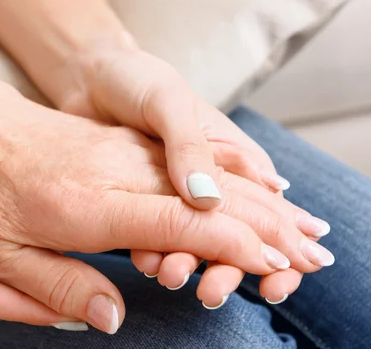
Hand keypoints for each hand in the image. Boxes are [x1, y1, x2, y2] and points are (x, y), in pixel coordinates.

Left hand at [0, 65, 325, 332]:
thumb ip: (57, 287)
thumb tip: (114, 318)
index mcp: (86, 206)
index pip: (178, 225)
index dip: (229, 246)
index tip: (270, 265)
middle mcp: (114, 173)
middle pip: (205, 198)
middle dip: (264, 225)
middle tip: (311, 253)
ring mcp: (120, 152)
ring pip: (202, 176)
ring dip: (256, 200)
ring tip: (298, 225)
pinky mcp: (119, 144)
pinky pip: (184, 160)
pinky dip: (225, 178)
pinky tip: (251, 186)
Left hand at [56, 47, 332, 304]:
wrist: (88, 77)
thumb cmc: (137, 79)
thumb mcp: (168, 100)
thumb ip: (190, 147)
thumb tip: (210, 201)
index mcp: (232, 155)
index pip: (270, 207)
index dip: (281, 246)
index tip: (275, 280)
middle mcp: (209, 180)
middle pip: (236, 235)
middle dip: (230, 268)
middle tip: (212, 292)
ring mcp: (175, 195)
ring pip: (194, 241)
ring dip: (189, 264)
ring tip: (170, 275)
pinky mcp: (139, 202)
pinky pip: (152, 234)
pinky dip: (154, 252)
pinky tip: (146, 263)